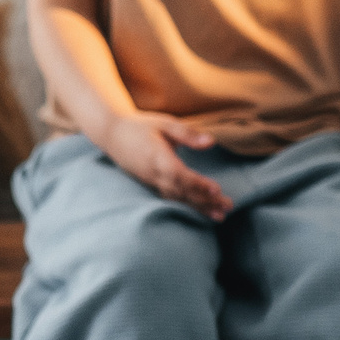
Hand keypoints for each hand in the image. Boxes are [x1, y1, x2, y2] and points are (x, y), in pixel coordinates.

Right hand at [100, 112, 229, 218]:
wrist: (111, 135)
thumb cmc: (140, 126)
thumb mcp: (165, 123)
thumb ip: (188, 134)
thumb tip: (211, 142)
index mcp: (157, 157)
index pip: (179, 175)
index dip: (197, 184)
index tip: (217, 190)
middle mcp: (153, 174)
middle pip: (181, 191)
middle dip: (205, 200)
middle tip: (227, 206)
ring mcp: (151, 182)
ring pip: (176, 198)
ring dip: (198, 208)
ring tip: (218, 216)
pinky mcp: (150, 185)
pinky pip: (170, 199)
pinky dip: (186, 206)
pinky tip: (200, 211)